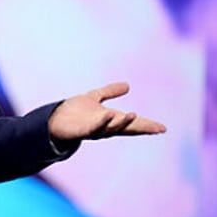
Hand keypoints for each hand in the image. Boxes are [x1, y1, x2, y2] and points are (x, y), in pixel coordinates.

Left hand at [49, 82, 165, 143]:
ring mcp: (95, 130)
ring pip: (112, 129)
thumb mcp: (94, 97)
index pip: (132, 123)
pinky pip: (94, 128)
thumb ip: (109, 92)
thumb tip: (128, 85)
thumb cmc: (73, 112)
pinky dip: (102, 122)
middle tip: (159, 129)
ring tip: (134, 115)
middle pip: (127, 128)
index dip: (147, 125)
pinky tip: (109, 115)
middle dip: (142, 128)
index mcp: (111, 120)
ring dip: (123, 123)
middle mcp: (106, 127)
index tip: (163, 128)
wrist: (53, 119)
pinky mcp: (82, 131)